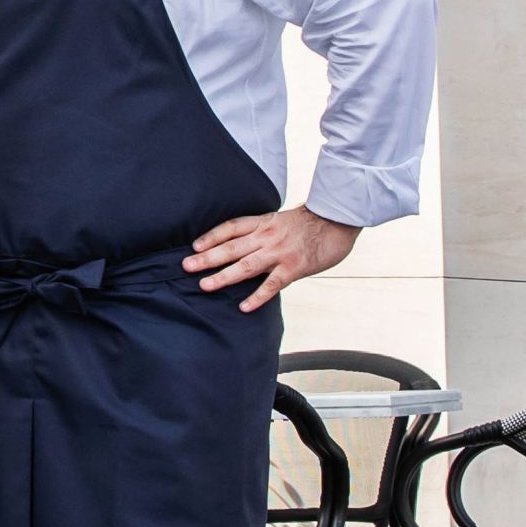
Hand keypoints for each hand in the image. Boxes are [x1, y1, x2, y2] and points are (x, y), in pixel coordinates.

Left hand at [183, 206, 356, 311]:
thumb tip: (243, 243)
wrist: (339, 220)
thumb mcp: (281, 219)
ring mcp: (280, 252)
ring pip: (246, 265)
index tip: (194, 245)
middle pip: (231, 247)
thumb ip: (262, 231)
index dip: (211, 236)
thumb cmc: (310, 222)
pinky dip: (257, 297)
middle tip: (186, 266)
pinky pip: (272, 285)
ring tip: (204, 285)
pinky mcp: (294, 267)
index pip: (231, 228)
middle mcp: (267, 236)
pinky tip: (243, 307)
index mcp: (263, 222)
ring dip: (223, 276)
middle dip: (207, 257)